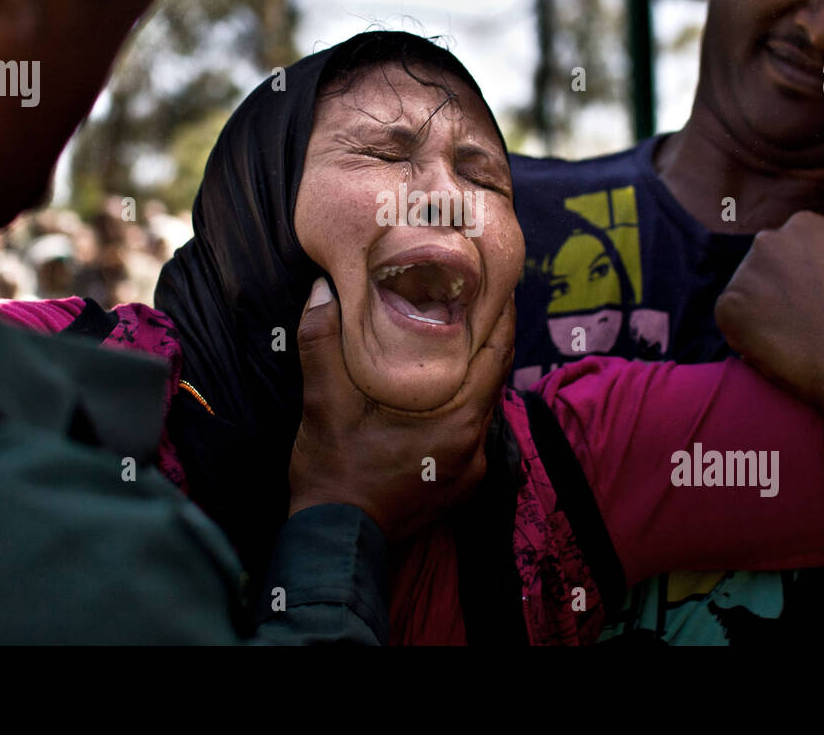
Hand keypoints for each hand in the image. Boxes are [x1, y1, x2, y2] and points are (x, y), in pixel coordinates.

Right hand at [288, 277, 514, 541]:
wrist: (333, 545)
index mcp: (460, 421)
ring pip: (479, 404)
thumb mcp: (324, 403)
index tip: (496, 278)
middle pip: (492, 375)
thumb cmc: (334, 474)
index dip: (501, 312)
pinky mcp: (457, 485)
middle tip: (468, 296)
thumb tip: (322, 289)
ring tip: (450, 334)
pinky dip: (457, 403)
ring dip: (468, 371)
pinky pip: (467, 431)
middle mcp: (477, 445)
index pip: (498, 352)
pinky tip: (434, 389)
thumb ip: (323, 341)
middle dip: (482, 336)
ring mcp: (470, 470)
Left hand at [714, 211, 823, 414]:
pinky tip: (778, 349)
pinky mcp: (727, 308)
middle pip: (765, 267)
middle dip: (777, 291)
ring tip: (794, 340)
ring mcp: (744, 273)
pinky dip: (747, 337)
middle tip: (802, 324)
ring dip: (761, 314)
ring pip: (747, 294)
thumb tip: (822, 251)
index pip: (790, 248)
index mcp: (805, 224)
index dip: (802, 280)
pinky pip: (731, 322)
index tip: (817, 304)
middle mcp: (769, 240)